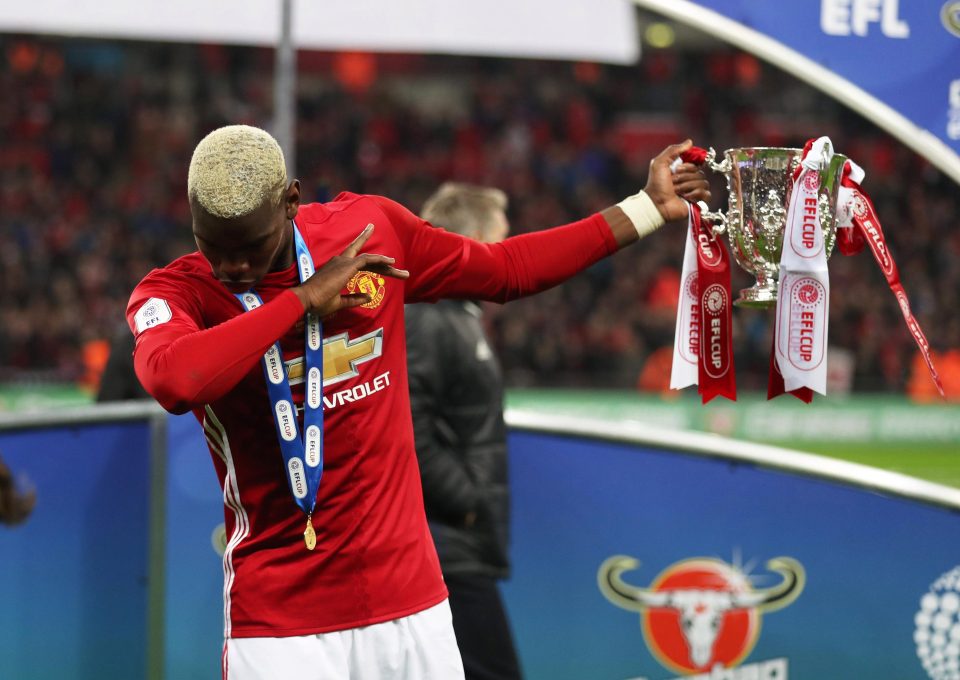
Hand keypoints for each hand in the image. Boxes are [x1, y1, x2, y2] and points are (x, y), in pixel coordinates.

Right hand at [292, 224, 408, 316]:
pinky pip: (367, 260)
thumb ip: (354, 299)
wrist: (306, 300)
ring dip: (387, 265)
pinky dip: (380, 259)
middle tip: (398, 265)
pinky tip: (391, 262)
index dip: (372, 259)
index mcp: (338, 268)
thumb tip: (369, 296)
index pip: (358, 260)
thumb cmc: (317, 303)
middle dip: (383, 262)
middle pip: (367, 259)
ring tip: (403, 273)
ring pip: (370, 259)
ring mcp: (344, 262)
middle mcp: (341, 261)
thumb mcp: (339, 302)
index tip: (382, 255)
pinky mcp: (347, 266)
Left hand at [644, 140, 712, 221]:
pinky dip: (696, 195)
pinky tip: (686, 197)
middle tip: (673, 182)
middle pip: (700, 172)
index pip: (696, 163)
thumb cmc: (656, 184)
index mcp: (683, 170)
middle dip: (685, 177)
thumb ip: (673, 150)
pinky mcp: (698, 202)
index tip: (677, 168)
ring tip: (676, 191)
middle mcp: (690, 179)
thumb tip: (690, 142)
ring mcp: (694, 191)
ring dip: (687, 186)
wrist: (656, 203)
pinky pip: (707, 194)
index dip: (689, 166)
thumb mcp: (660, 162)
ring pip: (704, 183)